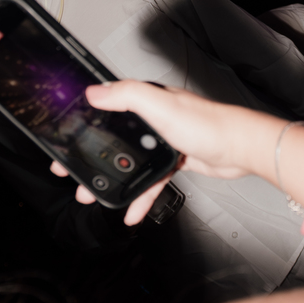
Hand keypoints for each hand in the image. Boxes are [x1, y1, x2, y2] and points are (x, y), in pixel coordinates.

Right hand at [49, 82, 259, 225]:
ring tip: (94, 195)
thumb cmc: (208, 124)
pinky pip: (149, 179)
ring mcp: (163, 140)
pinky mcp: (175, 159)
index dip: (83, 122)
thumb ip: (128, 96)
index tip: (64, 138)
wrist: (240, 147)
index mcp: (148, 101)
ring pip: (129, 162)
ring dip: (111, 180)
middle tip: (71, 172)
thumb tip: (96, 92)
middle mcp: (154, 118)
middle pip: (113, 138)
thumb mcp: (161, 106)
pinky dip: (139, 196)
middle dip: (90, 156)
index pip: (106, 107)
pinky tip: (132, 211)